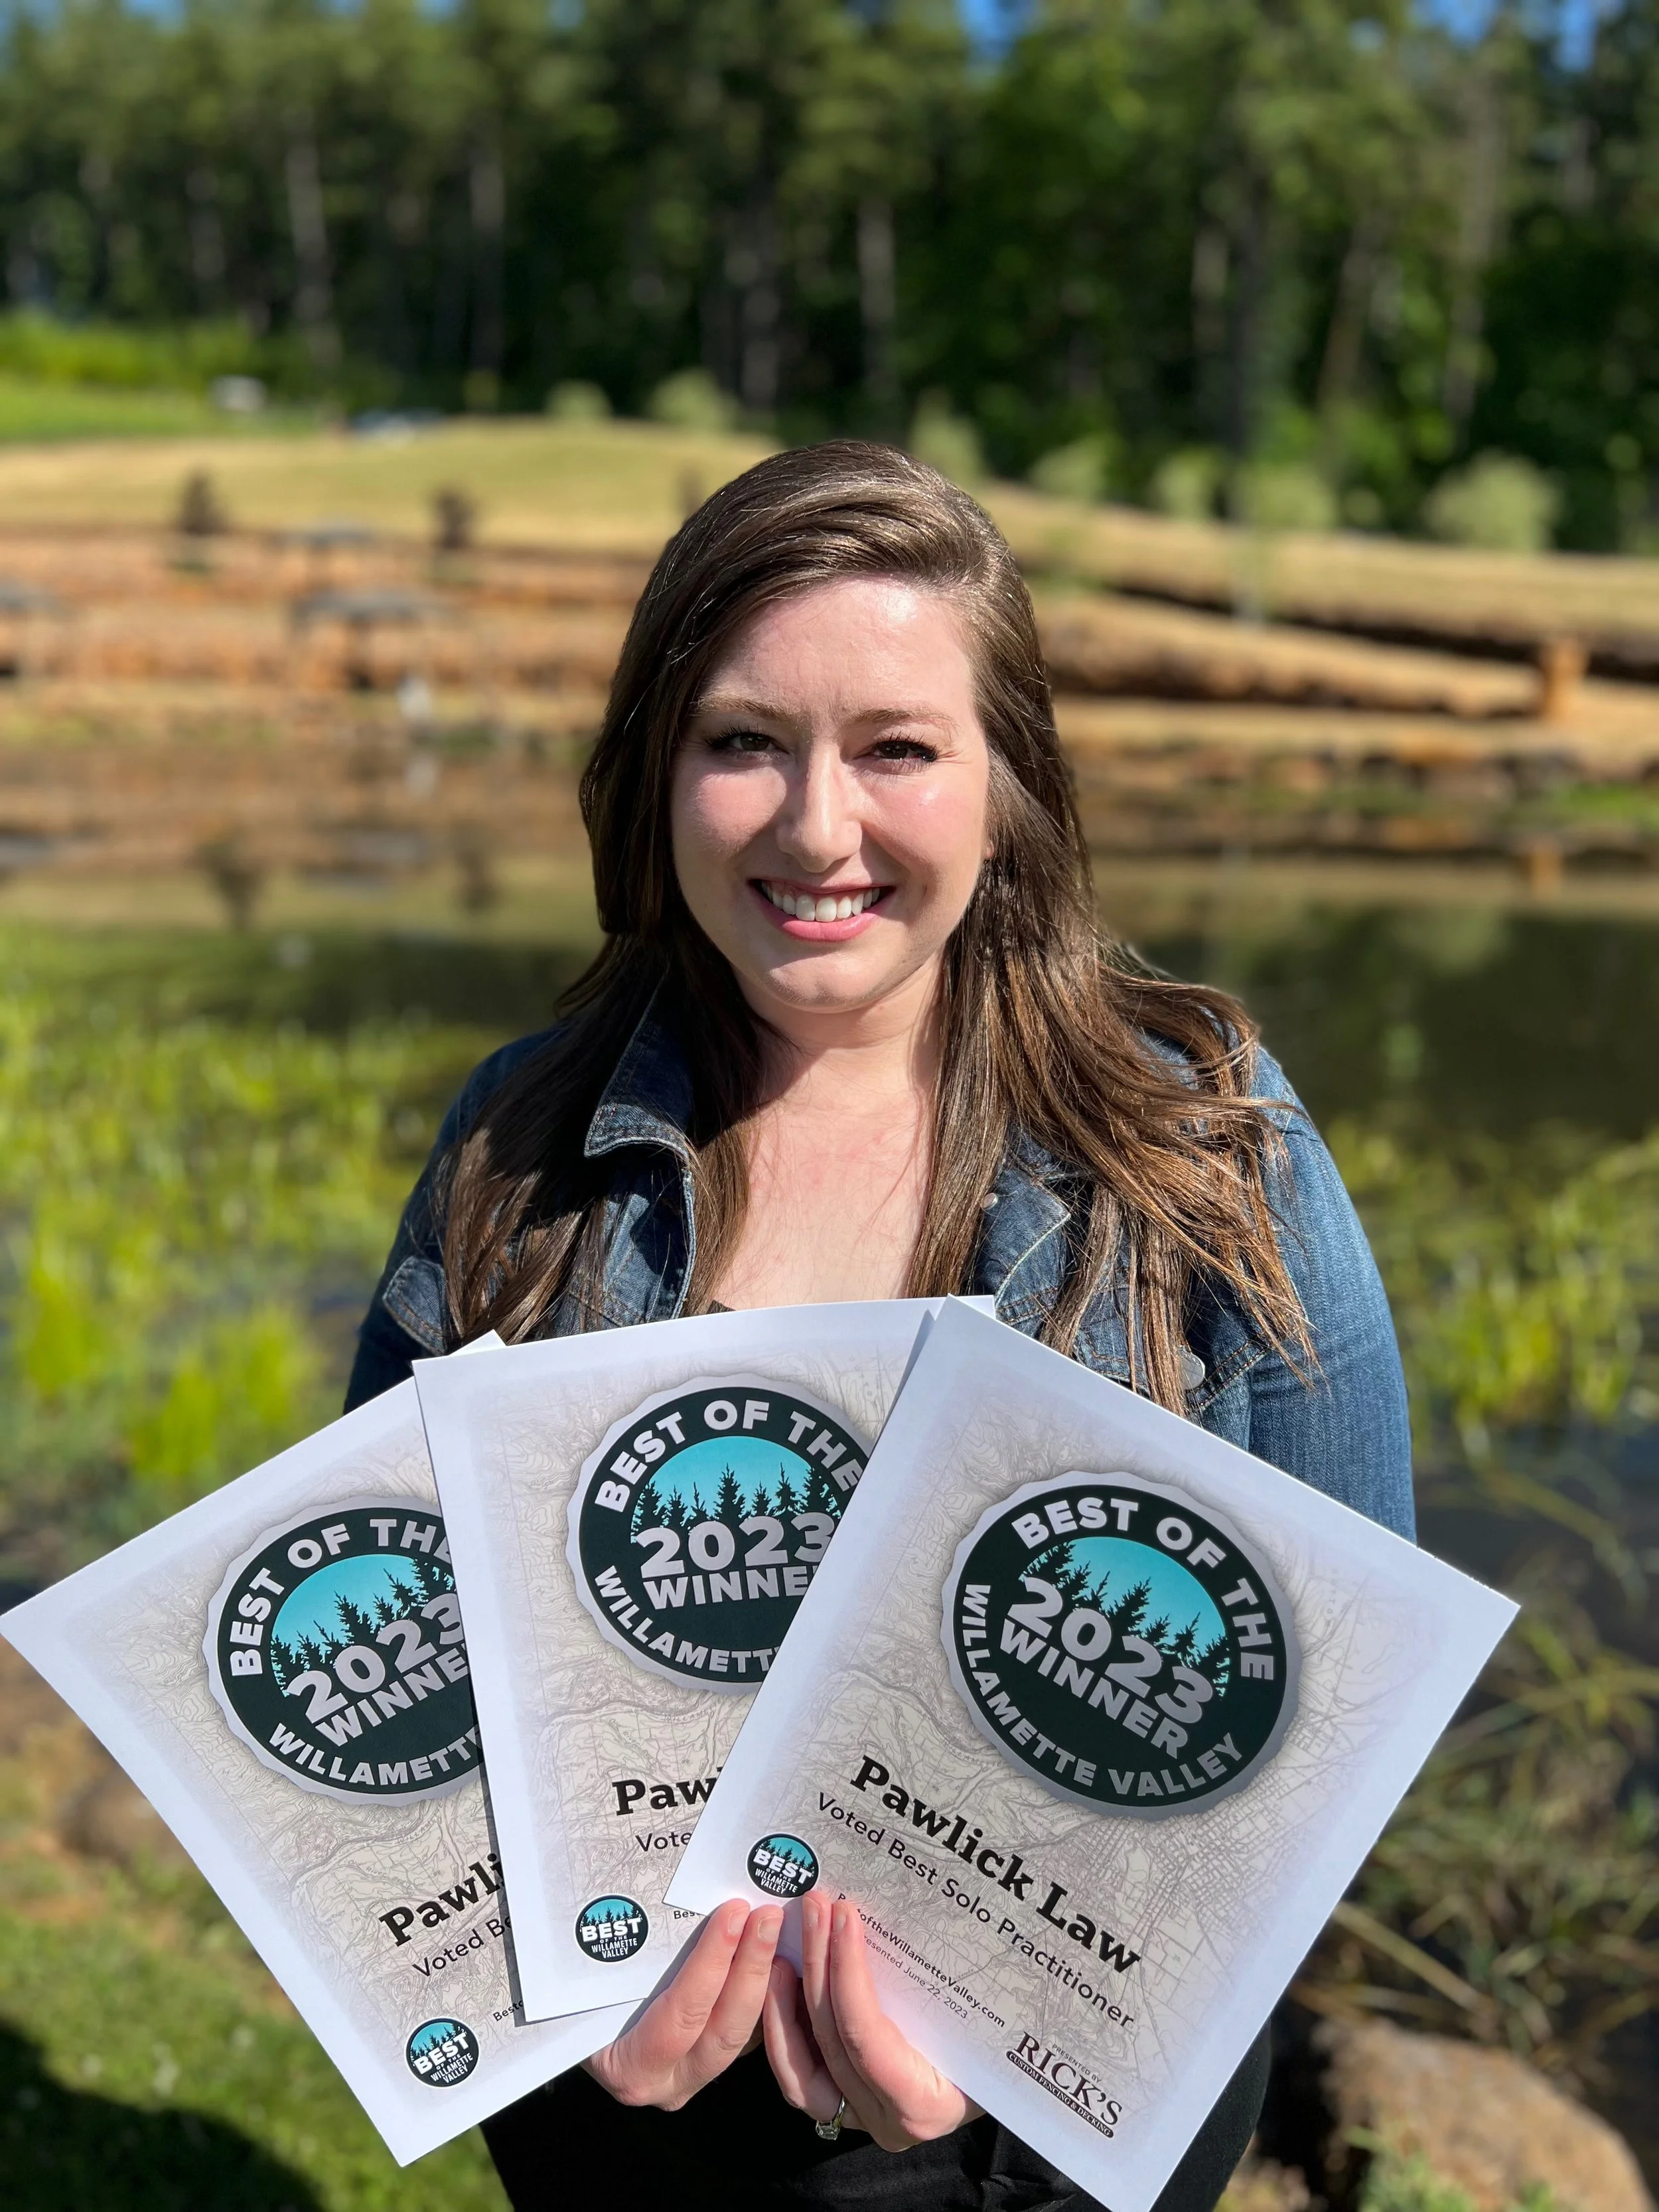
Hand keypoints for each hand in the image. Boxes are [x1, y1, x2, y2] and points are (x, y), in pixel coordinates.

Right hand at [584, 1899, 782, 2109]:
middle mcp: (666, 2082)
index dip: (710, 1965)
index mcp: (628, 2067)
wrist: (570, 2017)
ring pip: (742, 2035)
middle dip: (751, 1967)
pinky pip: (749, 2034)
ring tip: (778, 1926)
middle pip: (722, 2030)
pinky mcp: (713, 2061)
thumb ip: (621, 1942)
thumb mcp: (593, 1968)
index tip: (733, 1913)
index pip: (680, 2017)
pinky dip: (767, 1994)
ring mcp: (693, 2076)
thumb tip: (639, 1877)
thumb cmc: (577, 1988)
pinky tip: (780, 1950)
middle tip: (768, 1914)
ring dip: (764, 1978)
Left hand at [762, 1890, 980, 2150]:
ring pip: (804, 2066)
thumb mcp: (976, 2017)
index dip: (848, 1974)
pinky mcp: (841, 2111)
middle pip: (835, 2039)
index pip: (868, 2037)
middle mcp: (887, 2122)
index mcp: (923, 2102)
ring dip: (788, 2001)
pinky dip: (785, 2033)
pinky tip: (780, 1986)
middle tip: (815, 1906)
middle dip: (820, 1964)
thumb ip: (941, 1985)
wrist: (997, 2086)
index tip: (843, 1915)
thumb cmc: (996, 2043)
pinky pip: (800, 2078)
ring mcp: (860, 2120)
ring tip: (784, 1947)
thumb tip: (923, 1908)